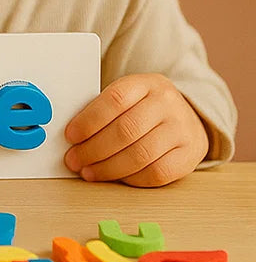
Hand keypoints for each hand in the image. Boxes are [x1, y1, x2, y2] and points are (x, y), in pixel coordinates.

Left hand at [63, 74, 208, 185]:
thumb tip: (71, 136)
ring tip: (89, 172)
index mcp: (146, 83)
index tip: (70, 135)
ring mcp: (182, 129)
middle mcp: (167, 103)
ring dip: (108, 168)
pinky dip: (132, 178)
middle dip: (93, 149)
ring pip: (141, 154)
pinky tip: (116, 177)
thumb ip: (102, 110)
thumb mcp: (127, 97)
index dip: (89, 120)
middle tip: (74, 160)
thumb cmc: (143, 108)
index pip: (115, 99)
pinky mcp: (190, 154)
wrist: (185, 116)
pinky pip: (158, 173)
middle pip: (126, 130)